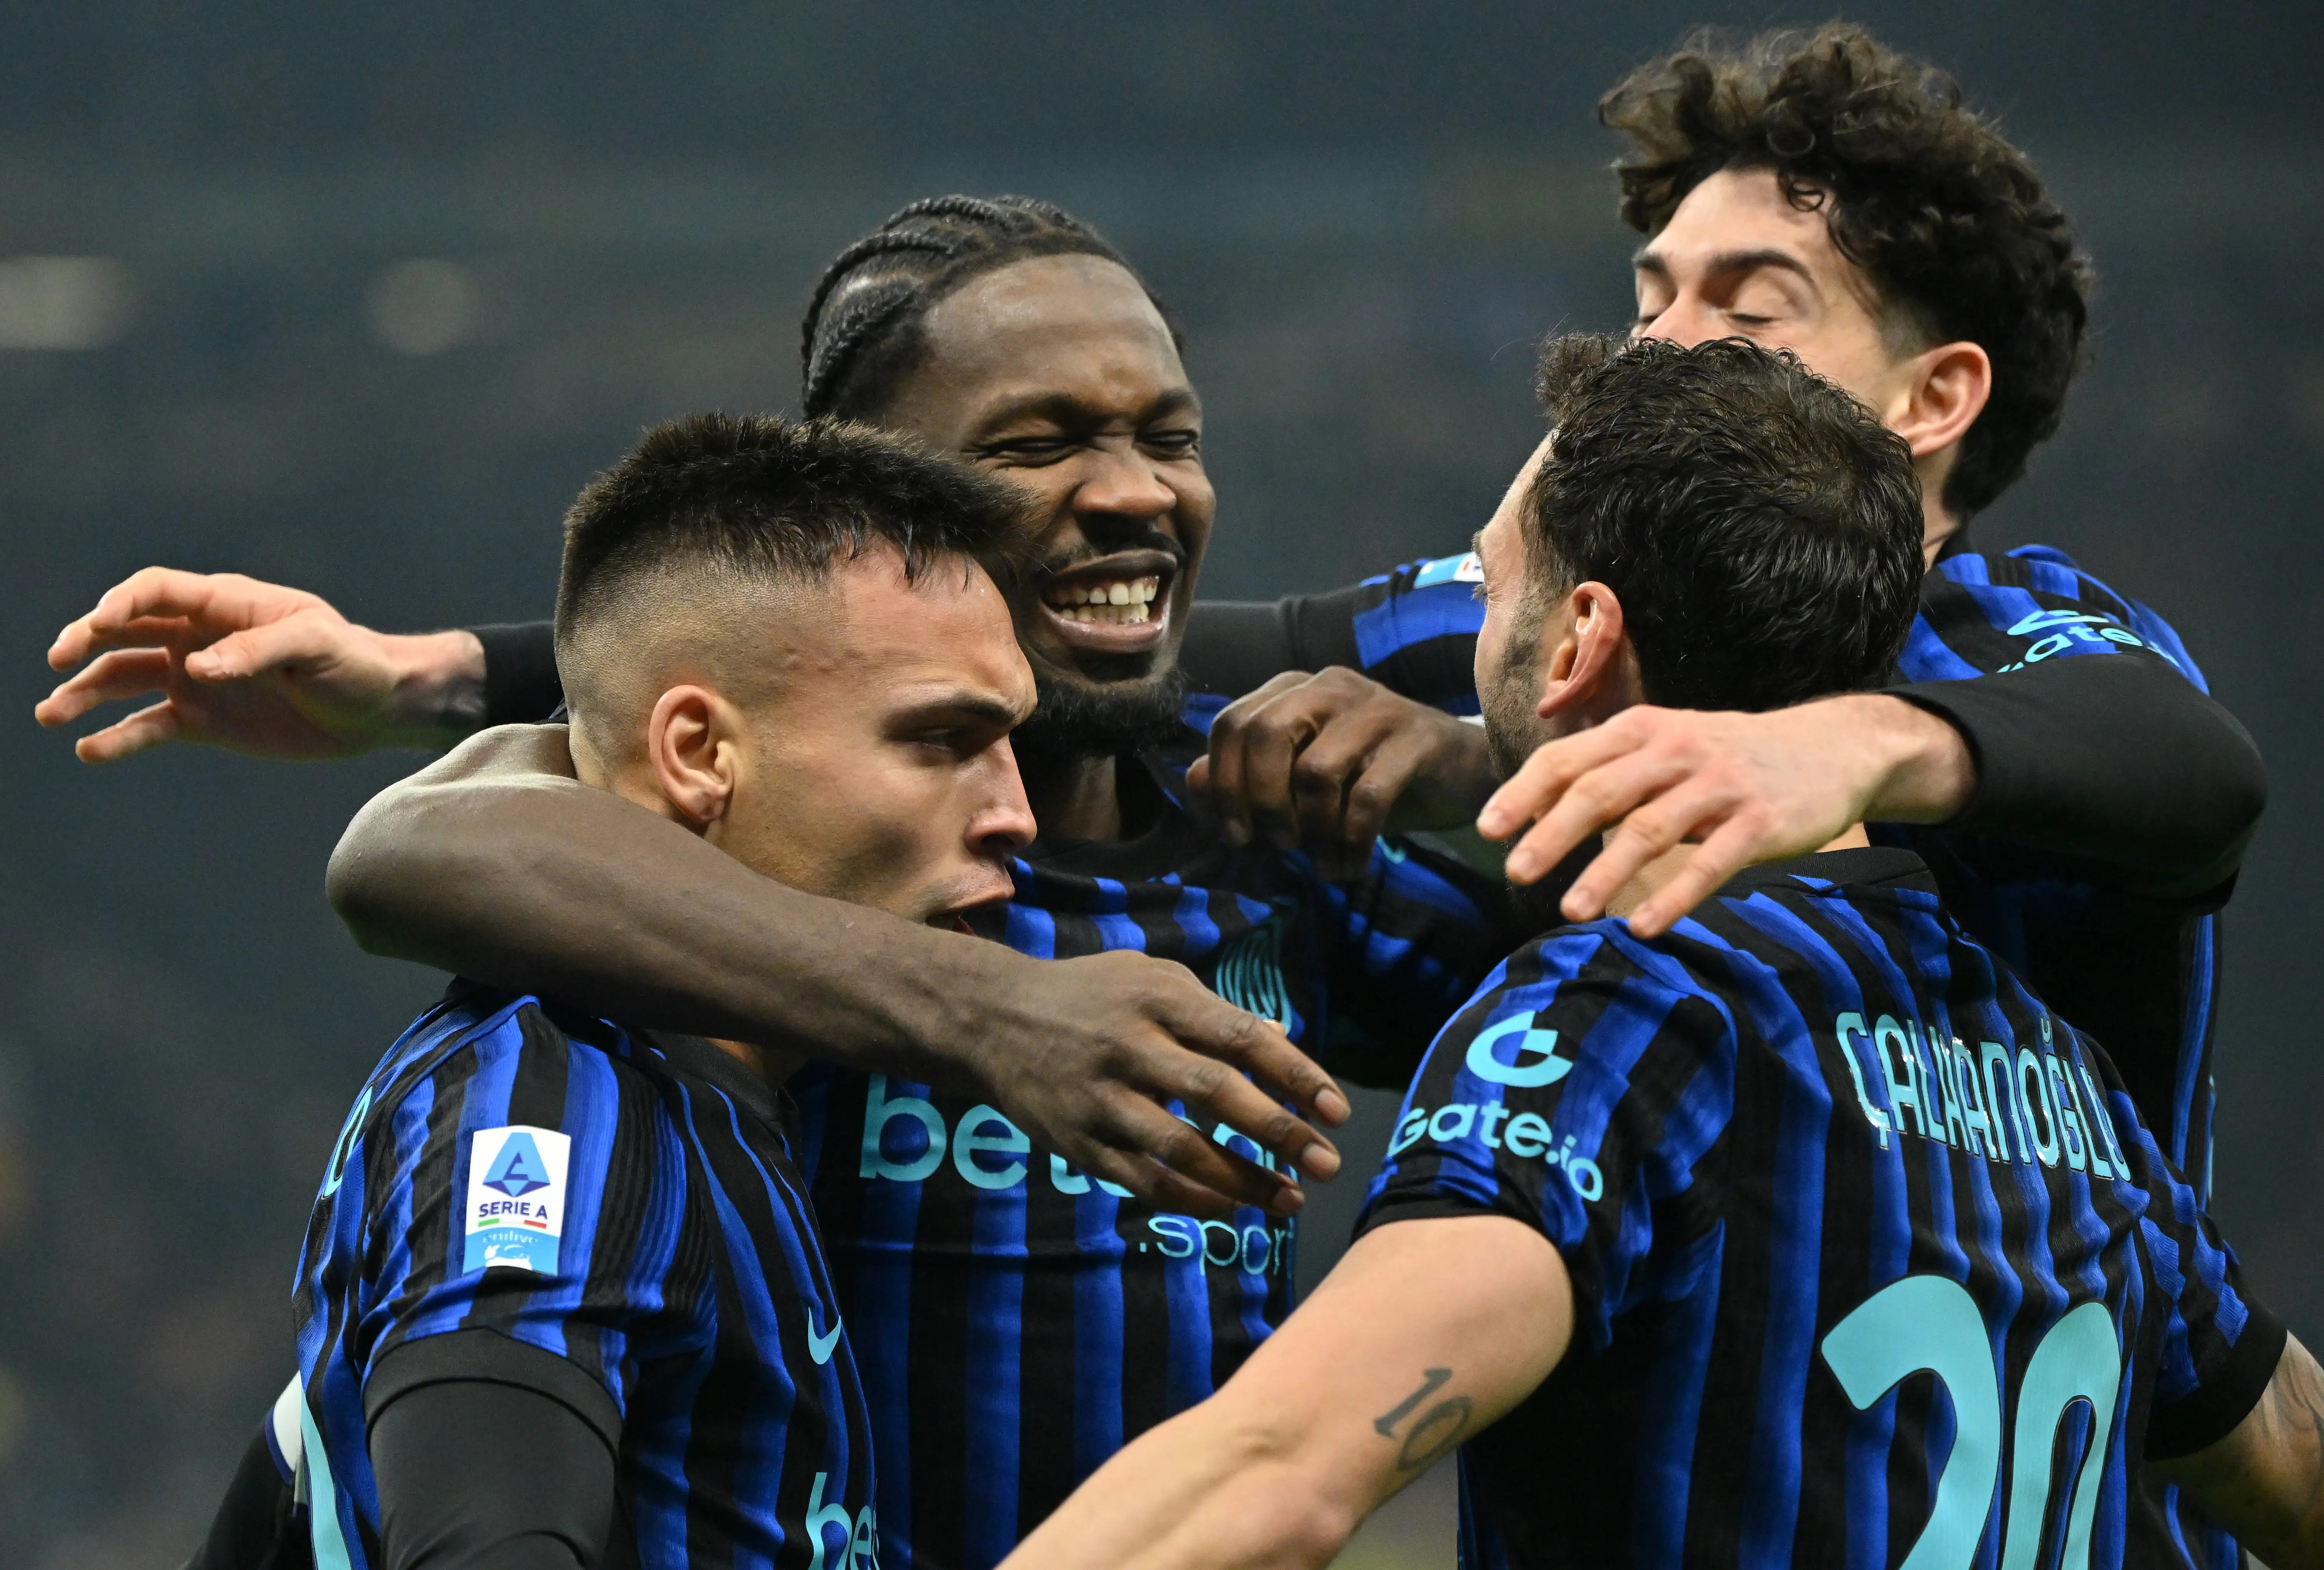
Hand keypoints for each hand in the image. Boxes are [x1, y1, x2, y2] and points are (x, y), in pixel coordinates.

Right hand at [38, 567, 484, 761]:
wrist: (378, 707)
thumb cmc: (353, 662)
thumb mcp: (317, 645)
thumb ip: (257, 652)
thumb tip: (197, 669)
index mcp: (225, 605)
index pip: (156, 591)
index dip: (121, 603)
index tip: (97, 625)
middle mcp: (199, 637)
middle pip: (126, 631)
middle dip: (86, 642)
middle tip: (56, 661)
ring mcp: (197, 679)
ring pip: (125, 679)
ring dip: (85, 693)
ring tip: (52, 715)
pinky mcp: (204, 720)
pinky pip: (150, 727)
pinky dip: (119, 738)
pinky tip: (91, 751)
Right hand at [950, 947, 1351, 1220]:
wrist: (989, 1020)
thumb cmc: (1088, 993)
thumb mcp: (1149, 976)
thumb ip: (1213, 1009)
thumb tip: (1280, 1037)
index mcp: (1157, 997)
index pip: (1241, 1036)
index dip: (1295, 1074)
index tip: (1337, 1111)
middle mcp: (1130, 1045)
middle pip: (1216, 1092)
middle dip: (1279, 1132)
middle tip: (1327, 1164)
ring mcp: (1101, 1097)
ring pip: (1180, 1149)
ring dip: (1242, 1180)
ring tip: (1290, 1201)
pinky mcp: (1077, 1141)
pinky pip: (1142, 1180)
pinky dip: (1190, 1198)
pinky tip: (1230, 1208)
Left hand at [1186, 668, 1496, 880]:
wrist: (1458, 770)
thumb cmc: (1369, 775)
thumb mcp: (1300, 780)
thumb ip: (1245, 776)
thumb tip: (1198, 783)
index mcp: (1293, 689)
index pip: (1231, 723)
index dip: (1223, 784)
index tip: (1236, 835)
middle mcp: (1329, 686)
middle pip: (1266, 734)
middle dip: (1260, 801)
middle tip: (1278, 845)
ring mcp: (1376, 707)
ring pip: (1316, 770)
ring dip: (1311, 831)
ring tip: (1320, 861)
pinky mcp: (1417, 737)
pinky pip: (1369, 797)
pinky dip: (1351, 843)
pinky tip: (1349, 867)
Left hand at [1477, 695, 1973, 938]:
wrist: (1830, 748)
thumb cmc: (1726, 756)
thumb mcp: (1664, 745)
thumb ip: (1607, 769)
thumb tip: (1534, 809)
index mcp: (1642, 730)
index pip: (1569, 759)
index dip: (1524, 793)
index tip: (1488, 830)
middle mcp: (1675, 751)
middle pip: (1600, 791)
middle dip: (1552, 833)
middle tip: (1515, 873)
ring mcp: (1719, 786)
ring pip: (1650, 828)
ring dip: (1605, 871)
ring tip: (1568, 912)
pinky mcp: (1760, 821)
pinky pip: (1711, 863)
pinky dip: (1673, 895)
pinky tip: (1640, 926)